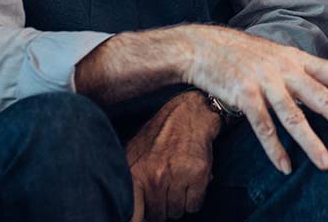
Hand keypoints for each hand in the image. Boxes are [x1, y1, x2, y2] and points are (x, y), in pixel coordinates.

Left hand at [127, 91, 219, 220]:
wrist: (188, 115)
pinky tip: (190, 184)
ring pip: (177, 212)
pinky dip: (194, 200)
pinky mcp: (198, 176)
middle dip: (162, 208)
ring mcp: (177, 177)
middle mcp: (155, 178)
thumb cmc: (159, 137)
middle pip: (158, 216)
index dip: (140, 219)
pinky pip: (194, 206)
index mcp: (135, 174)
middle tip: (165, 193)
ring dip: (178, 204)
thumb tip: (129, 213)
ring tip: (178, 186)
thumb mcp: (134, 155)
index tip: (144, 216)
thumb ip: (129, 183)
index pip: (134, 215)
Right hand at [183, 26, 327, 174]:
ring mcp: (265, 82)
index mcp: (297, 59)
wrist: (203, 47)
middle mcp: (285, 69)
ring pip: (294, 117)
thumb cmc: (243, 54)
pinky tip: (285, 167)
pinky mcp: (244, 95)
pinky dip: (274, 149)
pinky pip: (263, 127)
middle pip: (322, 98)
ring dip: (312, 143)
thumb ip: (300, 72)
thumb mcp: (277, 56)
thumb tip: (325, 91)